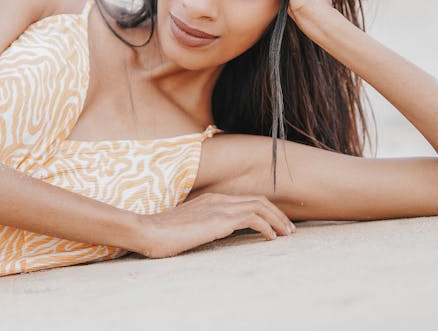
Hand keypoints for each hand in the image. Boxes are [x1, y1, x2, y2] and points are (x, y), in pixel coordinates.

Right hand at [131, 193, 294, 258]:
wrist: (148, 231)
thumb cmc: (162, 233)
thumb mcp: (186, 227)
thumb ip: (202, 226)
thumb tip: (212, 234)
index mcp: (211, 199)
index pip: (246, 200)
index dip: (265, 210)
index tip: (276, 224)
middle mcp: (218, 199)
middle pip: (258, 200)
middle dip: (278, 214)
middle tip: (289, 229)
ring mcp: (219, 207)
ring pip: (260, 206)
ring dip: (277, 220)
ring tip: (287, 234)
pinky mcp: (219, 220)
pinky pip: (252, 218)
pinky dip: (266, 227)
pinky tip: (270, 238)